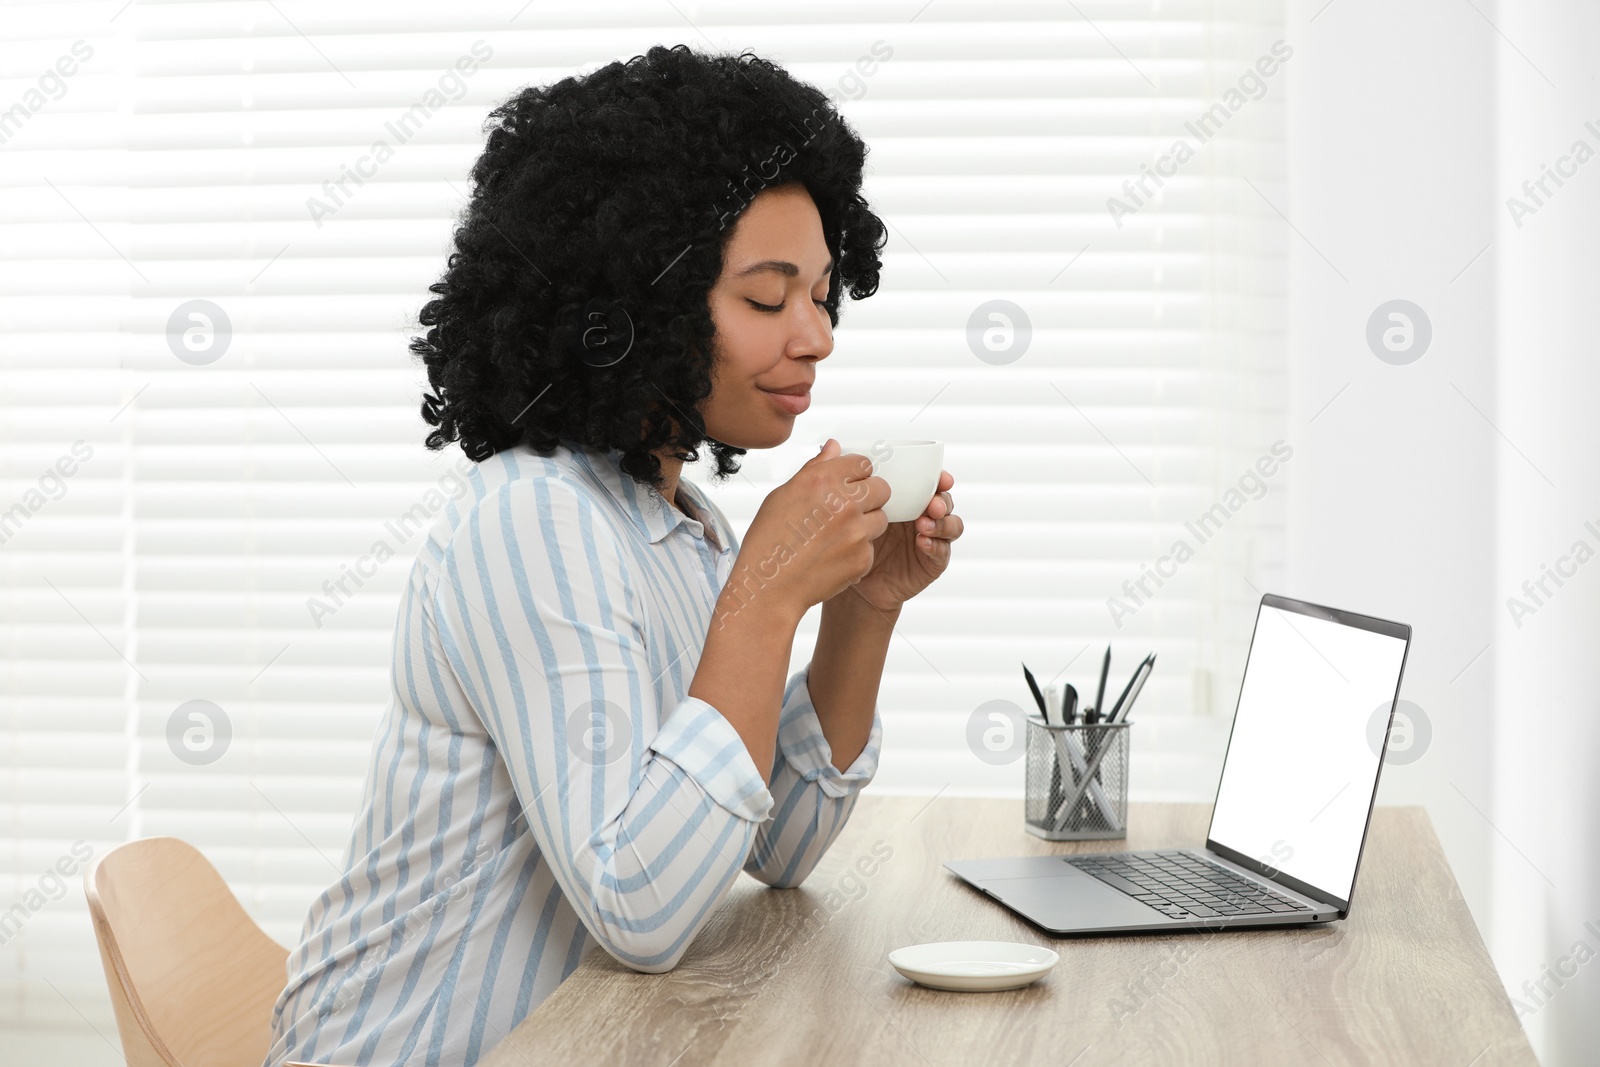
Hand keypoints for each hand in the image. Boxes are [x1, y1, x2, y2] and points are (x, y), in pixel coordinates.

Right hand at [722, 438, 890, 624]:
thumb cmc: (770, 541)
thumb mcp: (784, 495)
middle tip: (849, 510)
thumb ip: (815, 469)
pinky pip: (871, 547)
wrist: (769, 586)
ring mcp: (856, 532)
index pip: (863, 463)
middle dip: (869, 497)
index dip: (857, 474)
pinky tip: (833, 556)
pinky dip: (857, 552)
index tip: (851, 483)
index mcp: (823, 481)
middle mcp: (844, 503)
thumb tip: (833, 448)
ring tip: (838, 536)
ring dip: (866, 525)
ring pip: (880, 519)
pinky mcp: (863, 558)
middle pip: (882, 489)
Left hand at [836, 466, 961, 613]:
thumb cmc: (849, 542)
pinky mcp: (931, 563)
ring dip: (943, 522)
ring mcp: (929, 539)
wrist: (849, 580)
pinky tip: (922, 542)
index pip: (929, 484)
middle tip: (932, 502)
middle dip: (942, 498)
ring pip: (951, 525)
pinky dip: (936, 545)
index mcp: (907, 500)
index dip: (938, 477)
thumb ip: (842, 477)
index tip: (938, 474)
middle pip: (945, 501)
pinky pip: (942, 552)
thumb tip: (832, 444)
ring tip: (926, 522)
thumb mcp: (847, 508)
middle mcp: (921, 517)